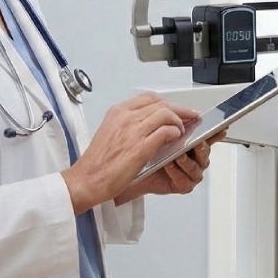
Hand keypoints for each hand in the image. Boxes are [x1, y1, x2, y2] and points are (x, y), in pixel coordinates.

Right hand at [61, 93, 196, 213]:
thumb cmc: (97, 162)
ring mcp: (134, 131)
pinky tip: (176, 138)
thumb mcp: (110, 132)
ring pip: (166, 114)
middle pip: (161, 104)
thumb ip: (128, 124)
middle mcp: (126, 117)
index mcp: (117, 112)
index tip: (176, 108)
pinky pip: (166, 132)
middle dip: (180, 109)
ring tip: (184, 129)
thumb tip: (149, 124)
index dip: (167, 102)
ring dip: (180, 120)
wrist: (87, 179)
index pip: (149, 98)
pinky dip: (175, 132)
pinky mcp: (141, 148)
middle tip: (190, 115)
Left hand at [116, 130, 227, 203]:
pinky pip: (185, 181)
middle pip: (205, 152)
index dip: (217, 133)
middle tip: (197, 142)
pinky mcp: (183, 185)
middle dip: (201, 147)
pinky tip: (169, 166)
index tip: (221, 128)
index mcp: (194, 143)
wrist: (138, 170)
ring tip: (178, 155)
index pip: (209, 136)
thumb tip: (187, 111)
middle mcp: (195, 158)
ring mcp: (190, 172)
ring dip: (186, 161)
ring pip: (196, 168)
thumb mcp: (164, 132)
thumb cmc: (152, 151)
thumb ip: (177, 122)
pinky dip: (177, 173)